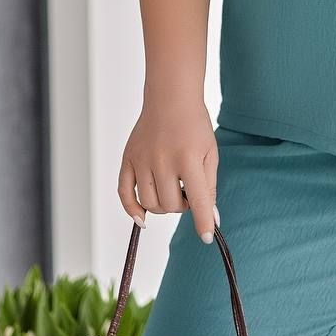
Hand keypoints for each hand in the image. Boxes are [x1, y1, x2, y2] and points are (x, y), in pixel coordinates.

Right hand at [118, 96, 219, 243]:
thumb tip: (211, 220)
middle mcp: (163, 160)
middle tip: (187, 191)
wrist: (171, 98)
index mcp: (188, 158)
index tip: (207, 237)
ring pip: (150, 204)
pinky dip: (132, 210)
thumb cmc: (194, 125)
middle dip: (182, 206)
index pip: (198, 200)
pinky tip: (142, 218)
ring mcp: (142, 160)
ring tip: (172, 189)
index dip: (203, 223)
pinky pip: (124, 194)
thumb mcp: (209, 153)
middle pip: (170, 205)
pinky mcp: (128, 159)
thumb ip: (209, 187)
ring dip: (163, 206)